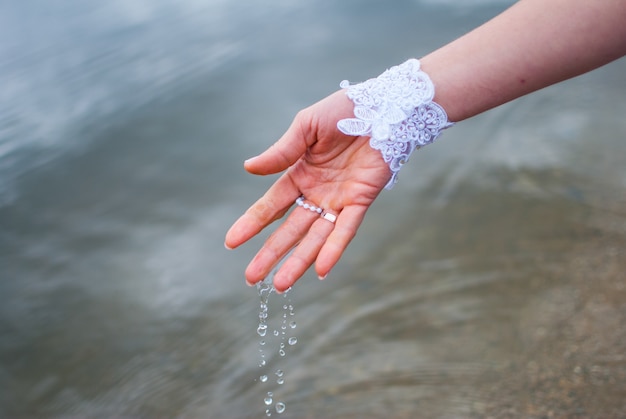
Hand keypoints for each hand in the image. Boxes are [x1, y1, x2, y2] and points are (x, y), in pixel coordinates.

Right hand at [224, 90, 390, 291]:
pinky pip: (345, 229)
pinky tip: (320, 269)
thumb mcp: (306, 127)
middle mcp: (316, 192)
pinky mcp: (361, 200)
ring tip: (281, 285)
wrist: (385, 107)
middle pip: (289, 229)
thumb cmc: (345, 111)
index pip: (271, 205)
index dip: (251, 223)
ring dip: (298, 260)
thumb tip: (248, 168)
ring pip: (315, 237)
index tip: (231, 242)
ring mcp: (338, 199)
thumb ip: (282, 151)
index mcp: (299, 173)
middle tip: (252, 278)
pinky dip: (333, 249)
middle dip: (270, 253)